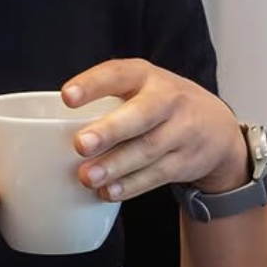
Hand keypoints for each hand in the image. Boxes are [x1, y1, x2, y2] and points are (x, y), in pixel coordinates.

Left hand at [62, 60, 248, 201]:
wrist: (217, 126)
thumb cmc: (157, 103)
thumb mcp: (137, 86)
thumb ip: (103, 97)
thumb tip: (49, 126)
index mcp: (144, 75)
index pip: (117, 74)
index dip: (92, 85)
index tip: (66, 97)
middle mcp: (167, 100)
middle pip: (140, 115)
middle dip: (109, 131)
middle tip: (79, 145)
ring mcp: (182, 131)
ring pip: (148, 149)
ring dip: (115, 165)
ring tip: (87, 176)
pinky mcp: (187, 161)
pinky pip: (157, 175)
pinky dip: (131, 185)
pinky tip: (108, 191)